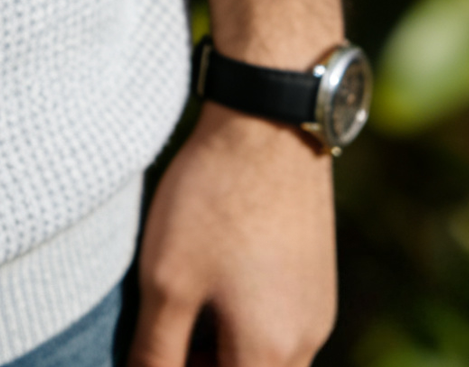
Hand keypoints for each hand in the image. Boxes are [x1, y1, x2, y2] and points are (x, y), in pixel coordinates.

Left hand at [130, 103, 336, 366]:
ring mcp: (318, 308)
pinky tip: (213, 278)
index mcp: (271, 354)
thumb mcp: (167, 280)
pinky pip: (281, 325)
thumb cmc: (211, 201)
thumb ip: (157, 348)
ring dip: (225, 347)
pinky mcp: (317, 277)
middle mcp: (307, 342)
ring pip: (267, 356)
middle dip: (204, 363)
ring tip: (182, 306)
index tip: (150, 349)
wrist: (266, 124)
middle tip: (163, 331)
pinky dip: (246, 321)